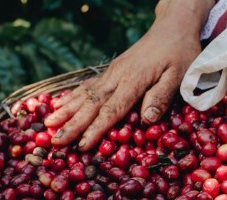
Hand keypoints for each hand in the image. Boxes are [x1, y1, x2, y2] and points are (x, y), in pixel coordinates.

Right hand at [44, 0, 213, 150]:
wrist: (173, 27)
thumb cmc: (179, 53)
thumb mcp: (180, 75)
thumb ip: (162, 96)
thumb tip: (147, 120)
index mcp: (133, 80)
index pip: (111, 110)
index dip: (95, 129)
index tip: (81, 145)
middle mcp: (117, 77)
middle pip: (91, 104)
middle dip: (71, 124)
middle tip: (54, 141)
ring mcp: (111, 73)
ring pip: (84, 94)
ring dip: (65, 110)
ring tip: (47, 124)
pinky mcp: (111, 71)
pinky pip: (87, 85)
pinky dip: (72, 96)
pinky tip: (59, 105)